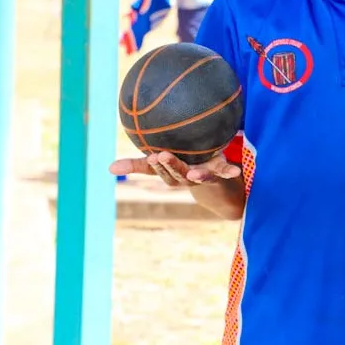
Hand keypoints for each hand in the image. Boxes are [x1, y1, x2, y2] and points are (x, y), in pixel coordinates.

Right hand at [109, 150, 240, 186]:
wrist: (216, 188)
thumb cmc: (185, 169)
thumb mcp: (162, 165)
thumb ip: (138, 165)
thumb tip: (108, 167)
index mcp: (171, 174)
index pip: (157, 171)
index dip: (149, 166)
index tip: (139, 160)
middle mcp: (185, 178)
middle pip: (175, 174)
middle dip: (169, 166)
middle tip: (160, 155)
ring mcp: (203, 178)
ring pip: (198, 177)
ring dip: (196, 175)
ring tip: (193, 173)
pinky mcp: (220, 175)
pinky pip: (225, 174)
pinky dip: (229, 172)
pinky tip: (236, 170)